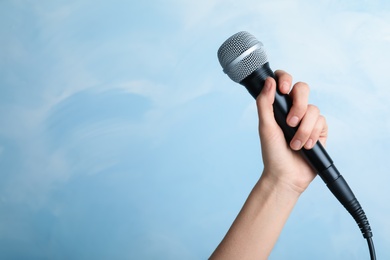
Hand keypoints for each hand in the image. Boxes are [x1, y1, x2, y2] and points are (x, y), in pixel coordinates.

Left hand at [257, 70, 327, 193]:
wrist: (286, 175)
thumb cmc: (272, 152)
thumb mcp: (265, 127)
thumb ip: (264, 103)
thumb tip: (269, 80)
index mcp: (278, 106)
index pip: (284, 81)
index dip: (286, 79)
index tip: (283, 89)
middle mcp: (294, 109)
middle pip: (303, 89)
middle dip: (298, 106)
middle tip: (289, 123)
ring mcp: (307, 120)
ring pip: (313, 109)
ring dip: (304, 129)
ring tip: (295, 144)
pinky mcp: (320, 131)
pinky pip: (322, 122)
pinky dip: (313, 135)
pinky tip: (306, 147)